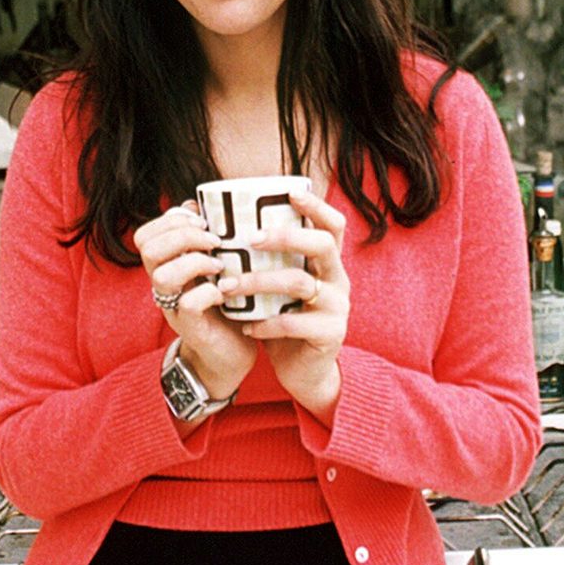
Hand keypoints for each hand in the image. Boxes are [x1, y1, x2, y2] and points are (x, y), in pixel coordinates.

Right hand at [133, 201, 256, 400]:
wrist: (229, 356)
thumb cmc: (227, 306)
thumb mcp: (215, 268)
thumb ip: (208, 241)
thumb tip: (204, 204)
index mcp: (167, 266)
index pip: (146, 234)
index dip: (171, 219)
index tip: (202, 218)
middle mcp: (163, 285)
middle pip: (148, 247)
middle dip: (183, 235)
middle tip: (213, 240)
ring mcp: (173, 307)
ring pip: (161, 275)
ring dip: (193, 262)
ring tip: (219, 265)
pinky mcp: (190, 327)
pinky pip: (188, 304)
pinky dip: (208, 293)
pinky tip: (224, 293)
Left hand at [218, 189, 348, 422]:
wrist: (304, 373)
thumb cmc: (285, 320)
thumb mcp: (279, 288)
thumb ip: (267, 262)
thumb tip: (225, 229)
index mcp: (327, 264)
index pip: (332, 226)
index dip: (316, 206)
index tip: (290, 192)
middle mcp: (338, 280)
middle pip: (322, 245)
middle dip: (286, 237)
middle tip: (251, 239)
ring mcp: (337, 307)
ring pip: (300, 283)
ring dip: (258, 282)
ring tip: (227, 287)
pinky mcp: (330, 334)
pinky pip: (294, 323)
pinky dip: (265, 324)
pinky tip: (245, 327)